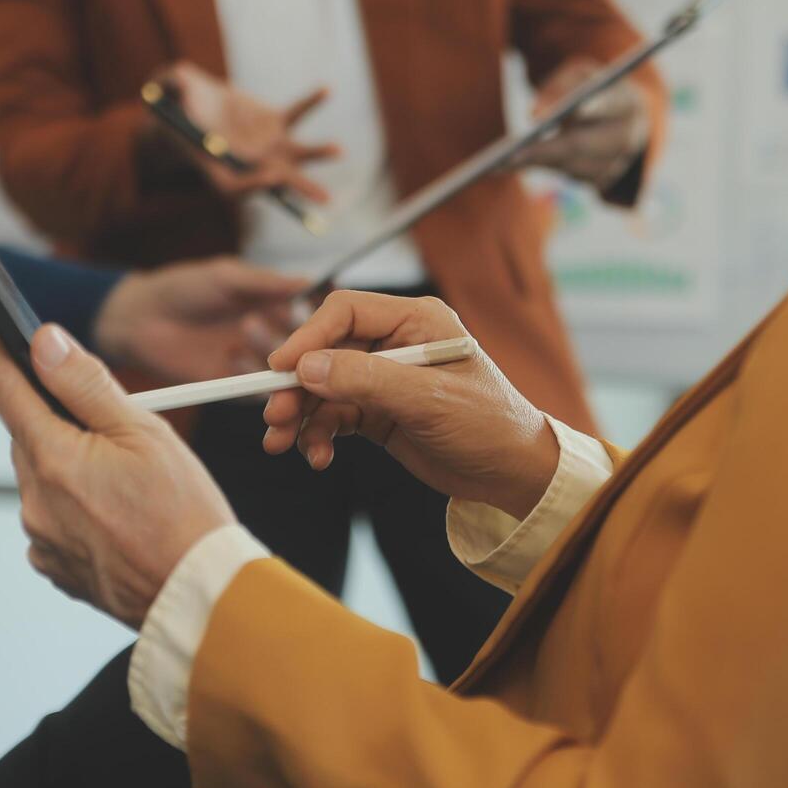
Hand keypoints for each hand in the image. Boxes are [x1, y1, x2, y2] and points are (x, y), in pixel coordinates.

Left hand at [0, 314, 235, 627]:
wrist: (197, 596)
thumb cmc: (183, 515)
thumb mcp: (144, 431)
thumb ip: (86, 384)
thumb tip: (44, 343)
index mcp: (52, 458)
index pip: (5, 389)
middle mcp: (35, 501)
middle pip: (28, 435)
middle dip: (55, 418)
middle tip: (108, 421)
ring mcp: (42, 538)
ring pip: (42, 479)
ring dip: (69, 465)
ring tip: (127, 479)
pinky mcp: (56, 567)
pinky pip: (53, 520)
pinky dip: (74, 507)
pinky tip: (116, 513)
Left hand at [94, 256, 305, 381]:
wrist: (137, 319)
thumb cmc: (181, 287)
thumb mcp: (226, 276)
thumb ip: (266, 283)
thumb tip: (309, 281)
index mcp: (272, 308)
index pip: (310, 320)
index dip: (316, 322)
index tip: (317, 317)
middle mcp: (268, 337)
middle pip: (303, 351)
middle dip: (298, 343)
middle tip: (285, 328)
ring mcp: (251, 364)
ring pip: (283, 374)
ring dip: (272, 356)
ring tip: (246, 329)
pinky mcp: (232, 386)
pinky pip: (256, 394)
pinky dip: (252, 380)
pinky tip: (232, 358)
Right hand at [156, 61, 338, 203]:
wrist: (189, 102)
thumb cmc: (169, 106)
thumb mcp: (163, 94)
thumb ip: (170, 87)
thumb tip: (180, 82)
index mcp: (216, 169)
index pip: (237, 188)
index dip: (256, 186)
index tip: (272, 178)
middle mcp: (246, 163)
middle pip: (275, 181)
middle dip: (299, 187)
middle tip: (324, 198)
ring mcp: (264, 145)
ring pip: (294, 154)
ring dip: (317, 153)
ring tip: (339, 150)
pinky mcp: (273, 123)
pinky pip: (295, 113)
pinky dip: (310, 102)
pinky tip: (326, 89)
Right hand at [263, 292, 559, 520]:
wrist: (513, 474)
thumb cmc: (490, 425)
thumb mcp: (428, 400)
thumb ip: (366, 380)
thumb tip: (308, 367)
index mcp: (416, 321)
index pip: (345, 313)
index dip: (308, 337)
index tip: (280, 368)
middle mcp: (396, 344)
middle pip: (326, 352)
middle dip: (296, 386)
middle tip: (274, 417)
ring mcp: (385, 379)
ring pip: (324, 388)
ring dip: (301, 415)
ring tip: (284, 444)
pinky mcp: (379, 412)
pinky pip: (334, 416)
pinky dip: (319, 435)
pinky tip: (318, 456)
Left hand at [510, 65, 649, 191]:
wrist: (619, 116)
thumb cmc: (590, 89)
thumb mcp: (577, 75)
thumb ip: (558, 87)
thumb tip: (534, 116)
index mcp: (625, 102)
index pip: (607, 105)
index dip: (583, 109)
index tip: (552, 115)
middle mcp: (626, 136)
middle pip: (581, 145)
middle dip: (542, 150)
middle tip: (509, 155)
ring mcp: (617, 163)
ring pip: (571, 166)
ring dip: (537, 162)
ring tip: (501, 163)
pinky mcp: (603, 181)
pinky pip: (567, 176)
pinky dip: (542, 167)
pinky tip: (517, 164)